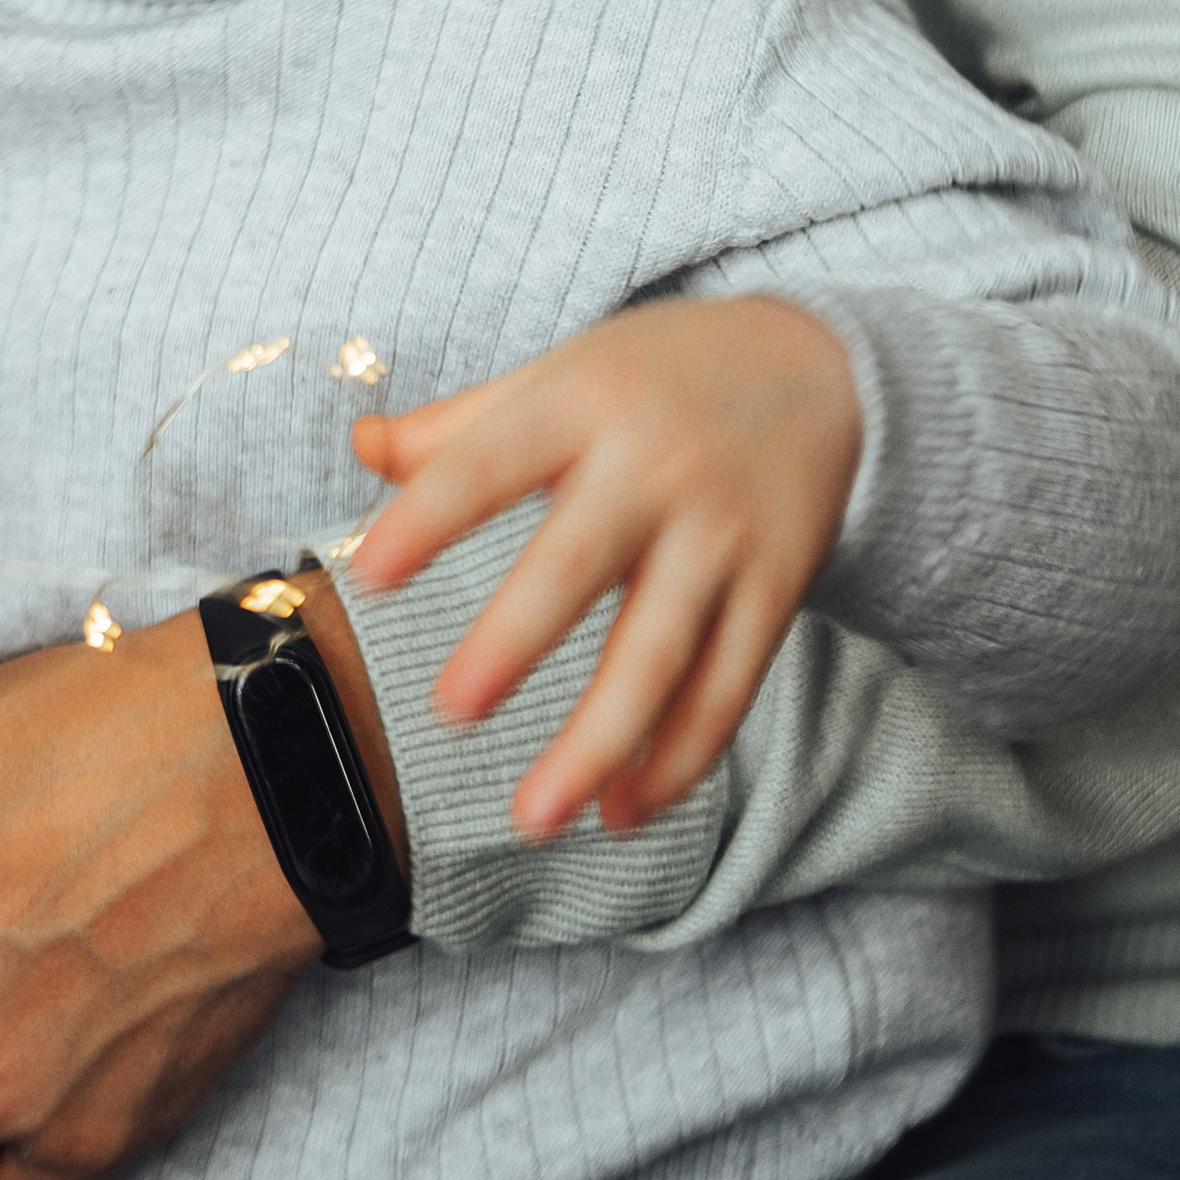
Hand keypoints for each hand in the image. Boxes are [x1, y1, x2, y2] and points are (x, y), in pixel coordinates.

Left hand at [344, 294, 861, 839]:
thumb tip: (361, 446)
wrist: (818, 362)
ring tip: (535, 817)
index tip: (369, 571)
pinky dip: (679, 758)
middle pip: (579, 565)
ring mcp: (721, 533)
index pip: (489, 461)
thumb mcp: (559, 374)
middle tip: (450, 710)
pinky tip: (623, 811)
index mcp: (581, 403)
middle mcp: (654, 467)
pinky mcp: (778, 588)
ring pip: (661, 654)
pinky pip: (727, 688)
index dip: (429, 516)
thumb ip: (459, 425)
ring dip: (600, 743)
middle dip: (515, 641)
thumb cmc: (658, 376)